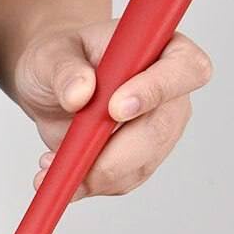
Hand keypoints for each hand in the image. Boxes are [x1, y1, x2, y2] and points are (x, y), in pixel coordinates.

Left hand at [15, 18, 211, 196]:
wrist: (49, 87)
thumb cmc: (59, 60)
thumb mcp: (50, 55)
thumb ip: (64, 70)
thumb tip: (79, 93)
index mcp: (163, 49)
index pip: (184, 69)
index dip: (156, 90)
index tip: (115, 109)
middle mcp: (170, 94)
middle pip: (160, 131)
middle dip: (115, 152)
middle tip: (73, 156)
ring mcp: (158, 131)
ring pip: (140, 165)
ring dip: (95, 173)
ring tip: (50, 162)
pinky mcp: (139, 161)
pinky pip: (121, 182)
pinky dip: (88, 184)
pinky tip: (61, 171)